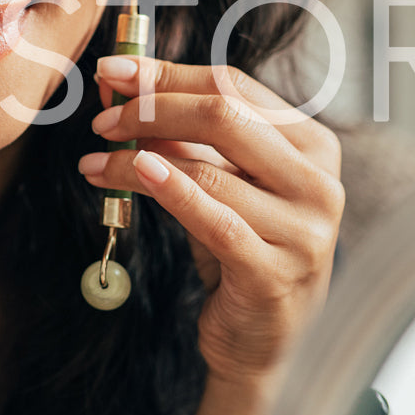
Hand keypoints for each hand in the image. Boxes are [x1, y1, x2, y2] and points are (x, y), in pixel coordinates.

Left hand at [80, 54, 344, 392]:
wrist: (264, 343)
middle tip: (103, 118)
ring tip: (96, 159)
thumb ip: (185, 138)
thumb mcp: (220, 186)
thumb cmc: (241, 253)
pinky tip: (130, 173)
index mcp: (314, 146)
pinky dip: (167, 190)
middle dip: (151, 107)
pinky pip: (211, 219)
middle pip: (224, 115)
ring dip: (136, 157)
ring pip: (207, 169)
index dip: (168, 72)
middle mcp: (319, 183)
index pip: (235, 86)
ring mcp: (303, 230)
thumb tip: (125, 87)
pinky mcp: (274, 272)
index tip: (115, 71)